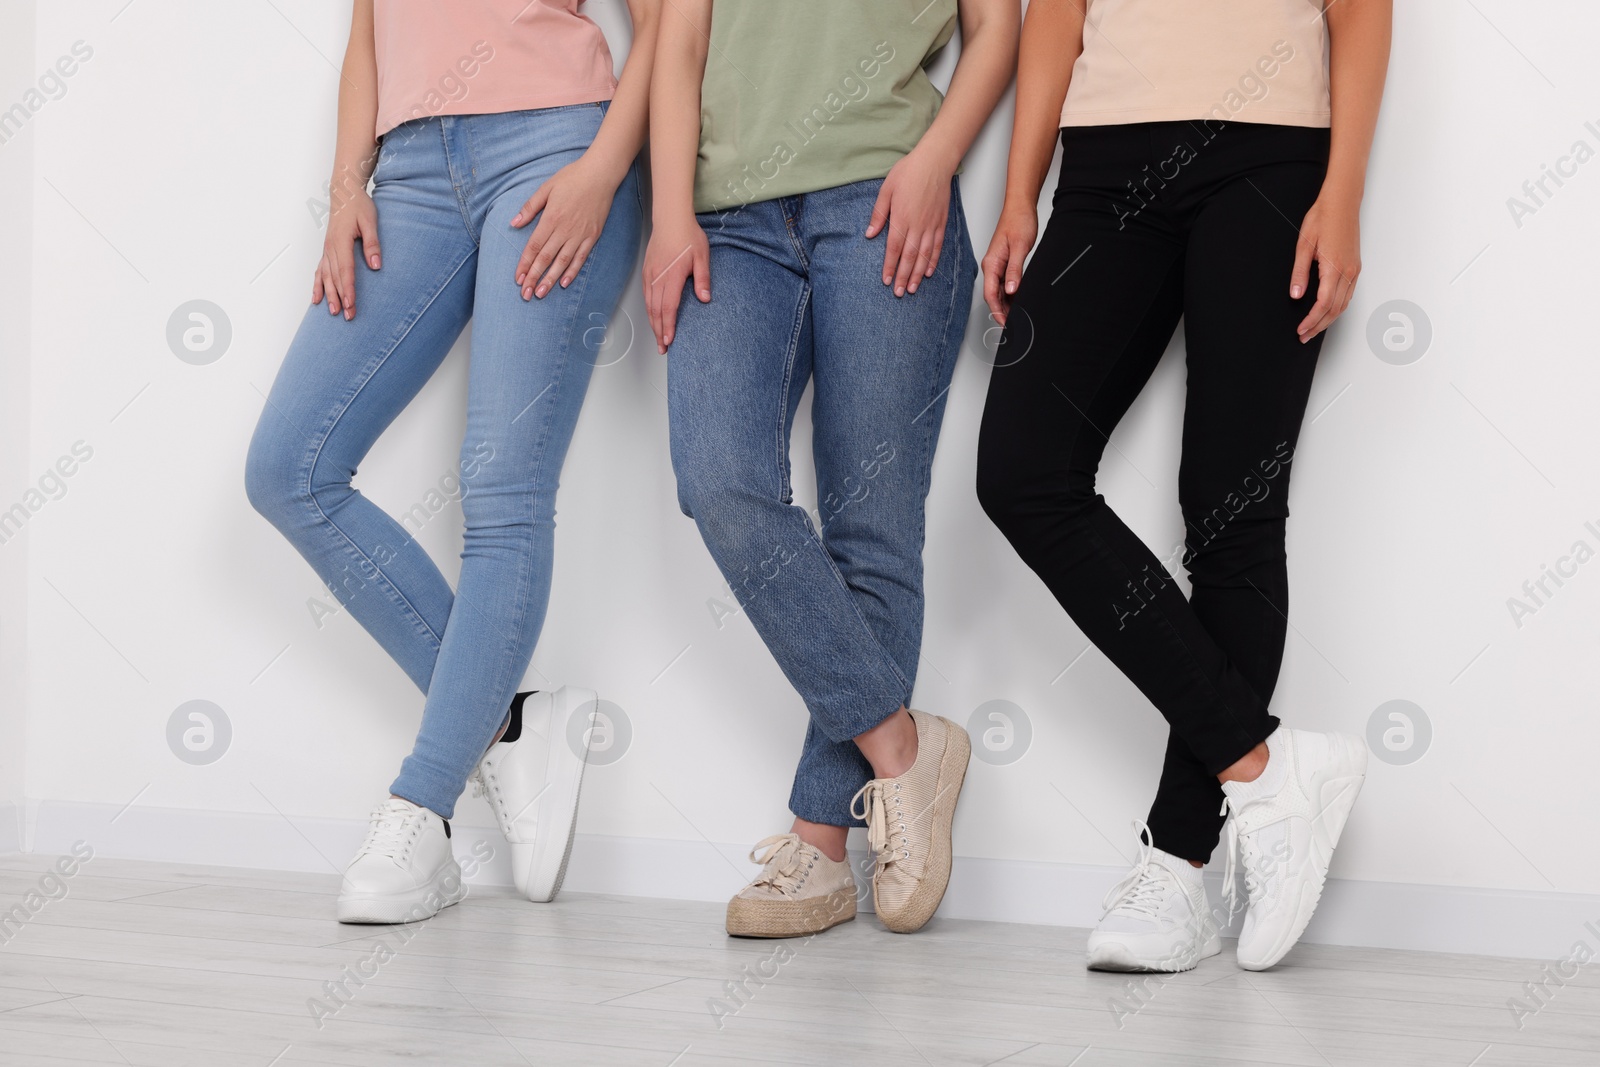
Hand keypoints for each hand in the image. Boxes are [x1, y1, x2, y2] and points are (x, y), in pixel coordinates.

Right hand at [312, 188, 379, 320]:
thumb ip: (372, 243)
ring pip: (326, 276)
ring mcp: (326, 249)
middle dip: (341, 298)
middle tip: (348, 316)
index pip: (345, 270)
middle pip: (335, 278)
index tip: (352, 304)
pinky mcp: (327, 250)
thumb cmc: (358, 205)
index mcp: (340, 242)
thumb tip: (376, 266)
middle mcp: (330, 248)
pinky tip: (316, 299)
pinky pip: (320, 270)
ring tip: (334, 312)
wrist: (344, 193)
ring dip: (329, 295)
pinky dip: (317, 285)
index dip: (349, 289)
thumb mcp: (370, 222)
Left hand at [512, 158, 619, 299]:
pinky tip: (564, 282)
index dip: (525, 264)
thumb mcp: (546, 188)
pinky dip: (572, 271)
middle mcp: (564, 229)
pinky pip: (581, 257)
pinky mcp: (592, 236)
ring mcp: (580, 234)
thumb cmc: (572, 178)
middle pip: (546, 258)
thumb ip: (530, 207)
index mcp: (551, 218)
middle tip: (526, 294)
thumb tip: (514, 223)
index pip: (534, 246)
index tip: (518, 279)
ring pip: (562, 262)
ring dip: (551, 279)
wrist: (600, 175)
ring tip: (541, 294)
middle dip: (534, 278)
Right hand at [643, 214, 710, 353]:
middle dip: (659, 331)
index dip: (668, 326)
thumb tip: (705, 298)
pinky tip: (653, 317)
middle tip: (663, 348)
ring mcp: (651, 274)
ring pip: (649, 305)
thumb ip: (703, 279)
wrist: (671, 219)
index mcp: (672, 276)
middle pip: (656, 311)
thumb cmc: (688, 235)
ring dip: (653, 323)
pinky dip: (649, 310)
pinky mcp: (647, 271)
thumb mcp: (702, 256)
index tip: (669, 340)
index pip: (668, 307)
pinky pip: (646, 295)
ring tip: (658, 337)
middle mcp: (658, 277)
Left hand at [865, 147, 954, 296]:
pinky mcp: (941, 222)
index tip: (885, 280)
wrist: (934, 161)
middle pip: (909, 257)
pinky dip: (933, 261)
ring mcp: (931, 225)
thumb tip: (870, 234)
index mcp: (902, 218)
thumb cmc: (909, 172)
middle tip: (898, 293)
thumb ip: (879, 214)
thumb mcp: (886, 190)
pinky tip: (928, 272)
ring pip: (924, 255)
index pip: (894, 248)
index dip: (889, 266)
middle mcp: (918, 225)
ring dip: (917, 274)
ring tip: (911, 288)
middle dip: (902, 276)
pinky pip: (937, 246)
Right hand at [981, 202, 1037, 324]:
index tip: (1005, 323)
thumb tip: (1011, 290)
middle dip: (1002, 312)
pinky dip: (1011, 294)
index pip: (990, 294)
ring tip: (1018, 316)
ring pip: (999, 291)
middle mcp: (991, 266)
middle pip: (993, 296)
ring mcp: (997, 264)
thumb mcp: (1020, 247)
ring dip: (1007, 305)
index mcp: (991, 263)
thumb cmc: (1018, 222)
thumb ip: (1015, 270)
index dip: (997, 311)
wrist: (1021, 207)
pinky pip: (1004, 283)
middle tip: (1014, 325)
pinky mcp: (1004, 262)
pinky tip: (1018, 300)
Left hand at [1291, 192, 1361, 342]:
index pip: (1323, 304)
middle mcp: (1348, 271)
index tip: (1301, 330)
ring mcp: (1354, 269)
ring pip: (1344, 304)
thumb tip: (1295, 295)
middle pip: (1335, 309)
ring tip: (1313, 329)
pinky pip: (1348, 294)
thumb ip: (1299, 273)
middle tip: (1304, 336)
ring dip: (1328, 319)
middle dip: (1319, 326)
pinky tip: (1327, 312)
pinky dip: (1337, 308)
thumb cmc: (1323, 219)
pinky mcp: (1355, 266)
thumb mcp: (1303, 246)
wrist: (1341, 202)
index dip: (1311, 320)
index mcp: (1334, 267)